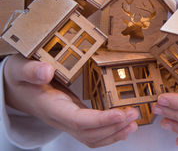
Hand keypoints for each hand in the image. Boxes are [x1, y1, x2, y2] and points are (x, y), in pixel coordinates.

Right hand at [4, 54, 138, 147]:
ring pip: (91, 136)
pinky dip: (109, 132)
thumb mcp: (19, 68)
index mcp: (49, 107)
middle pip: (88, 132)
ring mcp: (67, 120)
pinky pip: (92, 132)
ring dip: (114, 132)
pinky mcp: (74, 117)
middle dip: (113, 126)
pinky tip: (124, 127)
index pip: (76, 120)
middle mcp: (60, 118)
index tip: (119, 113)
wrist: (15, 88)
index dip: (99, 120)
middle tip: (134, 114)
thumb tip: (46, 71)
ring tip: (134, 122)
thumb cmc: (19, 77)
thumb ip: (30, 70)